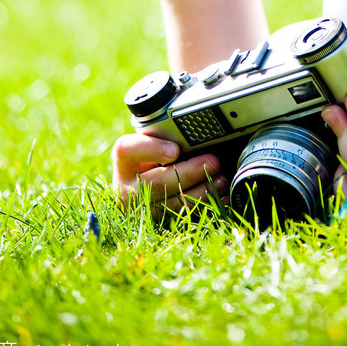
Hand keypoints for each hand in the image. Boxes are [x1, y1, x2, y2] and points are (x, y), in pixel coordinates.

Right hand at [112, 133, 227, 215]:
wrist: (142, 189)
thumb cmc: (152, 158)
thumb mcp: (152, 143)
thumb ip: (166, 134)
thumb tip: (198, 122)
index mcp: (124, 161)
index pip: (127, 150)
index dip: (151, 149)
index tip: (175, 150)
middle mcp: (127, 189)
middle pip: (157, 182)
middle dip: (189, 172)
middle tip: (213, 161)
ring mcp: (142, 210)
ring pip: (172, 204)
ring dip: (202, 191)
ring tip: (222, 178)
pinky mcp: (158, 223)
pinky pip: (184, 217)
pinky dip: (206, 206)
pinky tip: (221, 197)